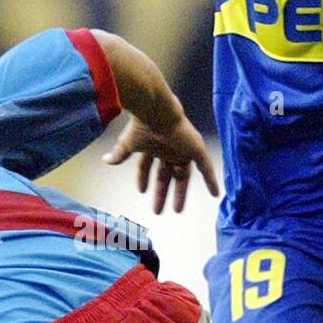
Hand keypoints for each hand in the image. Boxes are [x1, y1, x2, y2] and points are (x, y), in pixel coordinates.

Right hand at [103, 115, 219, 213]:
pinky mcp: (196, 149)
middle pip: (166, 175)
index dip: (145, 179)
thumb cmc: (141, 125)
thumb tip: (106, 160)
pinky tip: (216, 194)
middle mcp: (168, 149)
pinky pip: (206, 168)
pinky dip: (211, 181)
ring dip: (180, 193)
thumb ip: (119, 154)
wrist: (156, 111)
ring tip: (177, 210)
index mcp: (153, 146)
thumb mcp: (127, 144)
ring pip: (183, 175)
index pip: (148, 166)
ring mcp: (183, 149)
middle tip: (158, 211)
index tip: (142, 191)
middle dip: (162, 192)